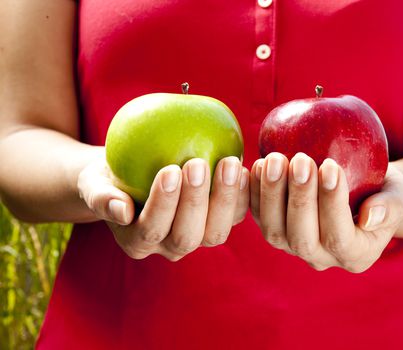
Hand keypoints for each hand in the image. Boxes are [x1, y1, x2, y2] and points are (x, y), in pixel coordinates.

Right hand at [77, 154, 248, 260]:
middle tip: (197, 163)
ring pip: (216, 232)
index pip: (151, 230)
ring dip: (224, 198)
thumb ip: (101, 196)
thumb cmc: (109, 177)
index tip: (169, 170)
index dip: (163, 204)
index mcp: (138, 242)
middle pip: (187, 236)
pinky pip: (235, 215)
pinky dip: (242, 195)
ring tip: (228, 162)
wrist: (131, 175)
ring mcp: (196, 236)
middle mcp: (169, 246)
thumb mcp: (94, 182)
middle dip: (194, 201)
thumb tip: (120, 211)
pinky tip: (245, 168)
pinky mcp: (217, 221)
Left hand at [250, 152, 402, 271]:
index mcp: (356, 256)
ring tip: (275, 159)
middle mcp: (321, 258)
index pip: (340, 238)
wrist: (362, 190)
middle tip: (300, 160)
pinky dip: (254, 192)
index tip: (331, 166)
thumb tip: (370, 217)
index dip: (332, 204)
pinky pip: (258, 216)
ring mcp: (293, 246)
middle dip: (299, 198)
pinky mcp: (274, 228)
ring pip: (274, 231)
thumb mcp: (400, 194)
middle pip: (302, 238)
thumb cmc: (385, 190)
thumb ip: (392, 206)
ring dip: (271, 194)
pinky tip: (257, 164)